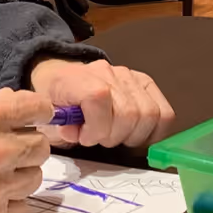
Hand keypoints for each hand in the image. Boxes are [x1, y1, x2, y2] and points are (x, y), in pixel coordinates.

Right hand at [0, 89, 51, 212]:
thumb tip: (12, 104)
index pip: (39, 108)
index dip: (34, 112)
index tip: (29, 118)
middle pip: (41, 146)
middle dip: (26, 144)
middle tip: (6, 149)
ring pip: (34, 178)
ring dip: (19, 174)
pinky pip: (22, 207)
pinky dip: (10, 201)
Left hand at [29, 57, 175, 148]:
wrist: (62, 78)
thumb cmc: (57, 102)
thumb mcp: (47, 119)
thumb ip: (59, 130)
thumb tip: (75, 133)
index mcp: (79, 79)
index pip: (99, 98)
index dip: (96, 127)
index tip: (85, 138)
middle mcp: (108, 73)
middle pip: (129, 112)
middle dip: (114, 137)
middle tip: (101, 139)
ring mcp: (129, 76)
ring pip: (149, 114)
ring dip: (133, 136)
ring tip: (116, 135)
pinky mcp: (145, 83)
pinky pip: (164, 112)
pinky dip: (154, 131)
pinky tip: (136, 135)